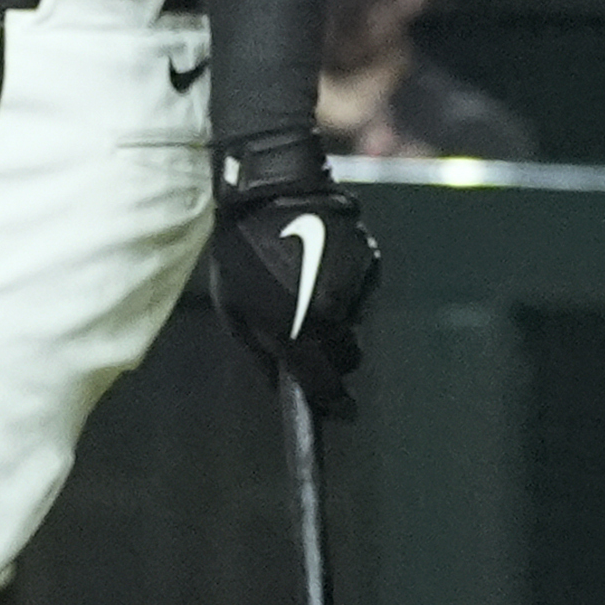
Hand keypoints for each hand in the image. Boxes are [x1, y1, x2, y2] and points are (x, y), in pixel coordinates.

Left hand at [206, 160, 379, 415]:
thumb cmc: (241, 252)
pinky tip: (320, 263)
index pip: (325, 384)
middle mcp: (331, 314)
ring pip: (355, 322)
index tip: (341, 411)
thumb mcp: (234, 308)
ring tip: (305, 284)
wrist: (269, 192)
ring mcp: (355, 288)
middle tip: (310, 336)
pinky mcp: (370, 264)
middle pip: (347, 357)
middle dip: (332, 355)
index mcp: (296, 330)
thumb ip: (259, 353)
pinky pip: (362, 292)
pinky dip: (346, 287)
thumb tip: (279, 385)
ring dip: (337, 317)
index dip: (332, 402)